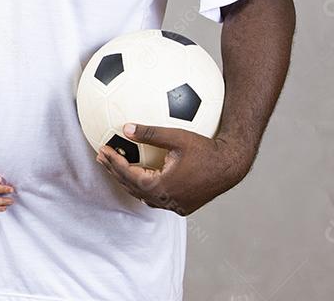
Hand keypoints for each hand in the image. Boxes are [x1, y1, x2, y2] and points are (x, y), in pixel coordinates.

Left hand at [95, 123, 251, 215]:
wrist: (231, 165)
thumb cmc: (205, 148)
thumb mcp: (177, 137)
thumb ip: (150, 133)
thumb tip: (125, 127)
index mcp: (161, 186)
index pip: (128, 175)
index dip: (113, 162)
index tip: (102, 149)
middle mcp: (165, 200)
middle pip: (132, 187)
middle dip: (115, 171)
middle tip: (102, 157)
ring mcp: (175, 205)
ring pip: (144, 196)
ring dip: (128, 181)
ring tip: (116, 166)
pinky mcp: (183, 206)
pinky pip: (157, 198)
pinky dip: (144, 187)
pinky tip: (141, 176)